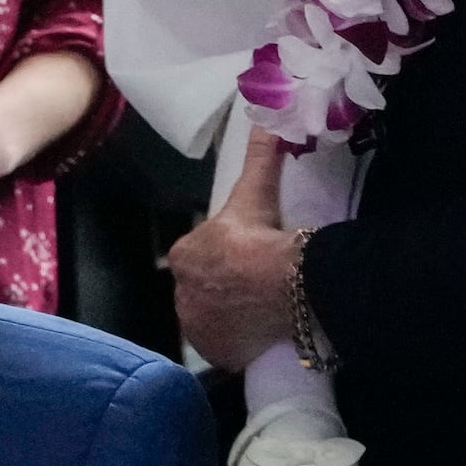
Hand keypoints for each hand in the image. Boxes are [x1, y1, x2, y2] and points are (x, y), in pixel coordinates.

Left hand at [162, 130, 299, 371]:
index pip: (201, 255)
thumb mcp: (257, 189)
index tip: (251, 256)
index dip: (227, 256)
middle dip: (226, 287)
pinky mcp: (215, 352)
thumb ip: (259, 152)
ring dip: (231, 315)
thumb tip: (263, 113)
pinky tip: (257, 334)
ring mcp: (197, 327)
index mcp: (183, 255)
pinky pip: (224, 347)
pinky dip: (236, 342)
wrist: (284, 284)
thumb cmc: (263, 235)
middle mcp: (181, 294)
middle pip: (206, 288)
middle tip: (260, 283)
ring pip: (214, 318)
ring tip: (262, 308)